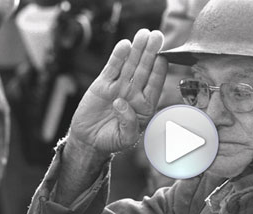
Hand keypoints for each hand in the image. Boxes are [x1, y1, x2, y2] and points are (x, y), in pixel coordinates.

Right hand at [69, 29, 167, 154]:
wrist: (89, 141)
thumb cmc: (111, 141)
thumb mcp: (126, 138)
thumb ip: (130, 123)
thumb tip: (121, 102)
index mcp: (144, 106)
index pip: (154, 85)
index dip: (159, 71)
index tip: (163, 57)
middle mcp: (134, 94)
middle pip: (144, 70)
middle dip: (151, 53)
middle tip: (157, 36)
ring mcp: (119, 87)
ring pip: (130, 65)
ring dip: (137, 49)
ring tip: (143, 33)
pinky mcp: (103, 84)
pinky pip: (112, 68)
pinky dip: (118, 57)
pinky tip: (125, 45)